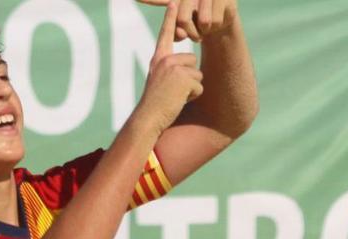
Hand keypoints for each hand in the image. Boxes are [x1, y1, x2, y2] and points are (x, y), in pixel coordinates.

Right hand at [133, 1, 203, 133]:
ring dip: (191, 89)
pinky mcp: (183, 77)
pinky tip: (178, 101)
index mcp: (158, 60)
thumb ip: (170, 72)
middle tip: (173, 93)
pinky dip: (192, 97)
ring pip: (197, 74)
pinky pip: (199, 86)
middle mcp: (164, 60)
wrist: (148, 119)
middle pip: (192, 60)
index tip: (174, 2)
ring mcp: (173, 67)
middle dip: (190, 79)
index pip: (165, 35)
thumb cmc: (154, 106)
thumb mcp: (159, 83)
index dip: (170, 18)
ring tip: (175, 97)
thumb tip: (191, 72)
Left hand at [138, 0, 238, 42]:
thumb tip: (176, 34)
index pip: (160, 0)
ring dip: (203, 31)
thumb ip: (174, 31)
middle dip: (189, 33)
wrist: (220, 19)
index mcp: (176, 0)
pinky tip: (215, 22)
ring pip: (203, 22)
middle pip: (183, 20)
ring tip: (204, 27)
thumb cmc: (196, 23)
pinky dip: (215, 28)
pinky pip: (215, 21)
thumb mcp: (181, 27)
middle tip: (195, 36)